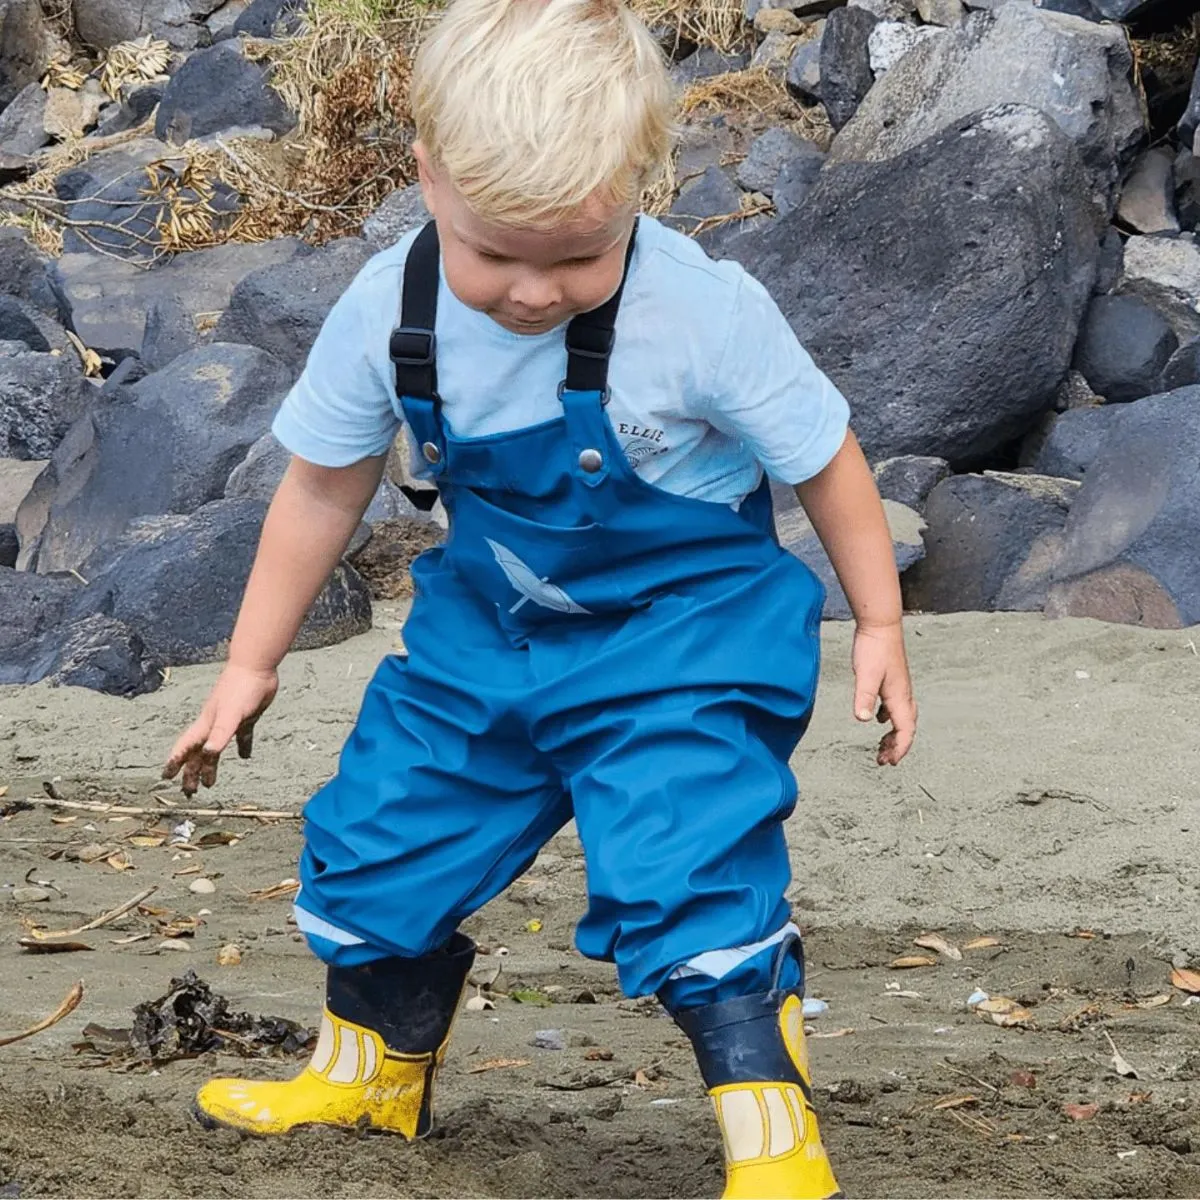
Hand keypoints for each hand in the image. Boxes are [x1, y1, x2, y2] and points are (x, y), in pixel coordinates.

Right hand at [162, 664, 278, 795]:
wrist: (255, 666)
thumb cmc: (240, 689)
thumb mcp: (230, 715)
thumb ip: (220, 734)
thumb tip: (207, 754)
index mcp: (207, 725)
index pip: (186, 748)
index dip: (176, 763)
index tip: (166, 777)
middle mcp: (214, 725)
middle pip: (198, 754)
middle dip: (191, 773)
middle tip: (190, 792)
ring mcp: (229, 721)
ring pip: (215, 749)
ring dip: (210, 765)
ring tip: (211, 783)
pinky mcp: (246, 717)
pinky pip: (241, 736)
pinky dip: (241, 747)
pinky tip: (244, 756)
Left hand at [851, 621, 915, 765]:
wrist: (879, 624)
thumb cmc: (874, 648)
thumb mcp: (866, 675)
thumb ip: (864, 697)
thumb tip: (863, 719)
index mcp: (899, 697)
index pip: (905, 731)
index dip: (900, 749)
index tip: (890, 762)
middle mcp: (903, 695)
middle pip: (906, 727)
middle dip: (897, 746)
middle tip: (884, 760)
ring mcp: (899, 687)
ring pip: (902, 717)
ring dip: (894, 734)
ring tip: (882, 746)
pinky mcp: (891, 680)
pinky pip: (894, 707)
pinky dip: (888, 718)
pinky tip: (877, 718)